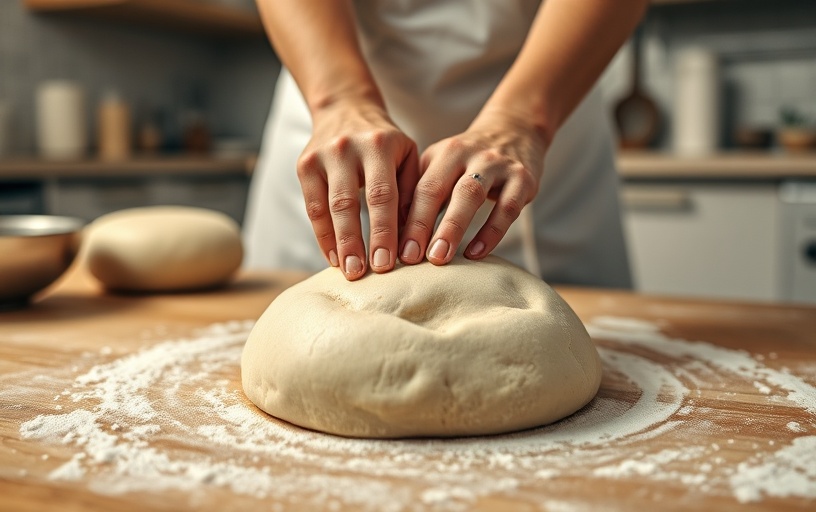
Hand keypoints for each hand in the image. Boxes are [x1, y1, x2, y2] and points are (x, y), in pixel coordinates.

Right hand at [297, 99, 418, 279]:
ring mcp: (322, 155)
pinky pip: (312, 207)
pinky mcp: (304, 165)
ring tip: (347, 271)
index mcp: (380, 145)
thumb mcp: (406, 157)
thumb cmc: (386, 143)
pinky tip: (334, 257)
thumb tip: (411, 240)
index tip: (389, 263)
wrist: (346, 108)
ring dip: (337, 243)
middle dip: (356, 242)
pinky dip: (323, 235)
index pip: (383, 195)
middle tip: (363, 275)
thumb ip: (411, 194)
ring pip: (326, 207)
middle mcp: (348, 148)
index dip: (384, 231)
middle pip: (349, 203)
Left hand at [399, 109, 547, 265]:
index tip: (396, 250)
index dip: (406, 219)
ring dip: (453, 228)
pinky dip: (490, 233)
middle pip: (439, 188)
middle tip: (411, 257)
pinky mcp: (523, 179)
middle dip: (422, 224)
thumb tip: (395, 236)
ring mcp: (497, 165)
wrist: (515, 131)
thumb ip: (421, 194)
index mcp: (444, 152)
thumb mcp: (442, 166)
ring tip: (440, 258)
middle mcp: (468, 154)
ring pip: (471, 195)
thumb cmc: (468, 162)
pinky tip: (475, 253)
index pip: (420, 187)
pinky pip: (507, 209)